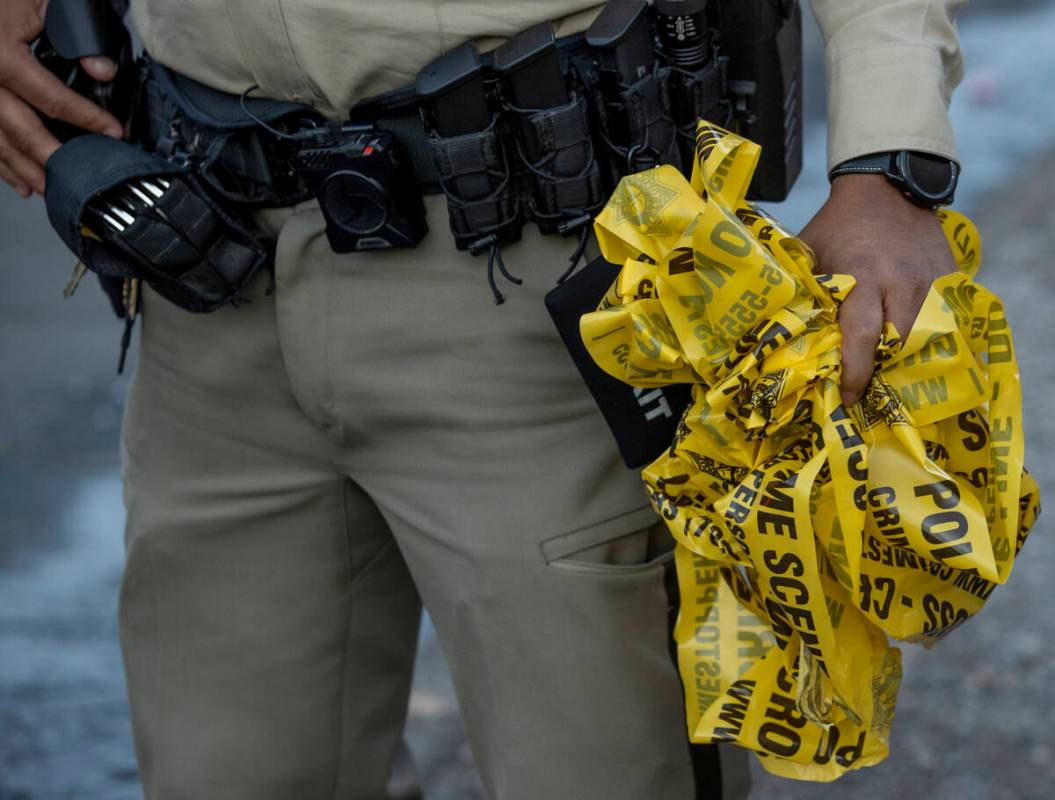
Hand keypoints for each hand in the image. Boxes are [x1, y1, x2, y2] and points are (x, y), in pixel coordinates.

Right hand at [0, 0, 122, 196]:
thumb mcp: (41, 3)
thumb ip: (74, 34)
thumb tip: (103, 71)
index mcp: (2, 58)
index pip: (52, 99)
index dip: (87, 118)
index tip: (113, 133)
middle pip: (20, 131)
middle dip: (51, 160)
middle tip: (78, 180)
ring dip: (23, 170)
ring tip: (49, 190)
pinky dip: (0, 164)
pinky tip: (19, 183)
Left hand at [798, 173, 957, 405]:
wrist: (888, 186)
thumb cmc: (838, 226)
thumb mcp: (811, 254)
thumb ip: (806, 294)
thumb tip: (788, 341)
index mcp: (864, 276)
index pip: (863, 335)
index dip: (855, 371)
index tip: (848, 396)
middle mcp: (902, 282)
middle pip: (899, 344)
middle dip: (884, 372)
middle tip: (867, 392)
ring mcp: (932, 281)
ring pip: (926, 337)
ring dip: (907, 360)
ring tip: (888, 377)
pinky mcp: (951, 279)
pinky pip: (944, 321)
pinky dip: (929, 340)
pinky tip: (913, 354)